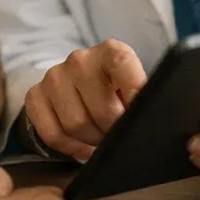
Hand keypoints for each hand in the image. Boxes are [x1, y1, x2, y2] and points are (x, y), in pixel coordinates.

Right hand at [23, 40, 147, 160]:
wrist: (81, 88)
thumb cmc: (118, 92)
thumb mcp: (136, 89)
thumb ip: (148, 99)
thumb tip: (164, 125)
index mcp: (111, 52)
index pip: (122, 63)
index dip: (134, 87)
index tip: (141, 110)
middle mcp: (80, 59)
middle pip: (100, 108)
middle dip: (114, 131)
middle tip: (120, 136)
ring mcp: (54, 76)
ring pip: (75, 124)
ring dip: (92, 141)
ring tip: (102, 140)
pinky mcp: (35, 94)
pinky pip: (51, 133)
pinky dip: (70, 147)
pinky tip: (82, 147)